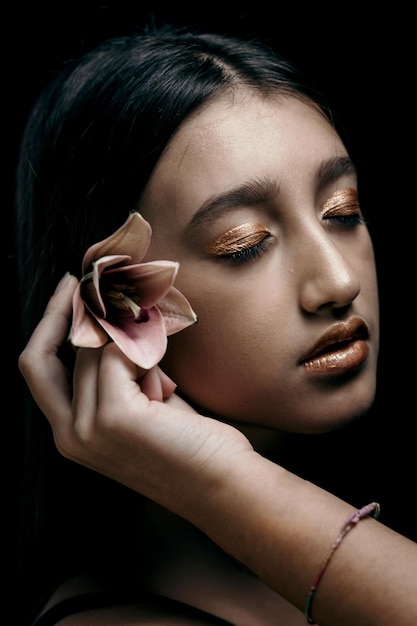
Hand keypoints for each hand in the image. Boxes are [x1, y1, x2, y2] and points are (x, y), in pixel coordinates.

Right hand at [18, 273, 251, 518]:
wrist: (223, 484)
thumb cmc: (189, 442)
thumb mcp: (142, 403)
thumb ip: (118, 369)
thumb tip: (111, 315)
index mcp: (70, 433)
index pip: (38, 364)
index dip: (50, 321)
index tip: (71, 286)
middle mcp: (69, 435)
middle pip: (66, 348)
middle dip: (86, 309)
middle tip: (112, 281)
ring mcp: (89, 428)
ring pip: (95, 347)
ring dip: (130, 335)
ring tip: (162, 350)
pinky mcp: (115, 416)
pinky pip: (121, 352)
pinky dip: (145, 346)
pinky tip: (167, 367)